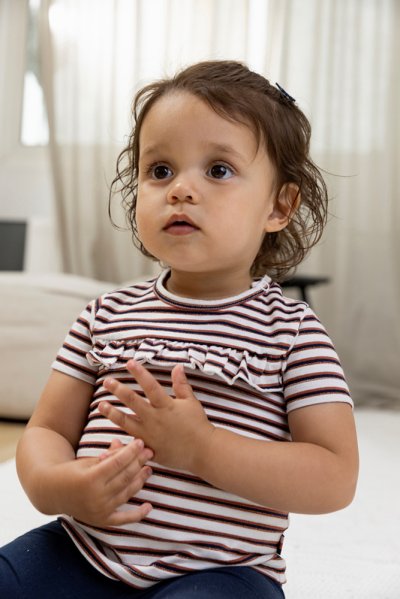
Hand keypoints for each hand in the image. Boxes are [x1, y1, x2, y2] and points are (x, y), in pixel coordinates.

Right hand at [53, 437, 152, 526]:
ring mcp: (100, 511)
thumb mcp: (87, 460)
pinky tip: (149, 507)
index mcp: (91, 479)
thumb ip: (107, 455)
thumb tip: (124, 444)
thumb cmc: (71, 471)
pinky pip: (123, 520)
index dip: (131, 451)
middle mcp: (96, 497)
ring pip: (127, 493)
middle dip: (139, 462)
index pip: (118, 462)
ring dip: (140, 480)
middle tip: (150, 452)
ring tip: (148, 469)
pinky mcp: (102, 521)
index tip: (141, 442)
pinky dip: (137, 515)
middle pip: (125, 476)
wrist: (52, 493)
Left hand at [99, 360, 214, 471]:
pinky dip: (118, 443)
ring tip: (101, 405)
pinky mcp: (148, 448)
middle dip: (119, 390)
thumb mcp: (191, 402)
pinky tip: (107, 440)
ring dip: (112, 413)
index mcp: (166, 405)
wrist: (203, 451)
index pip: (150, 386)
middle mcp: (155, 419)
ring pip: (126, 422)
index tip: (129, 362)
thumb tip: (178, 366)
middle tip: (107, 382)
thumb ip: (181, 385)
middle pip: (133, 402)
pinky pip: (130, 444)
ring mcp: (150, 434)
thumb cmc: (198, 424)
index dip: (139, 373)